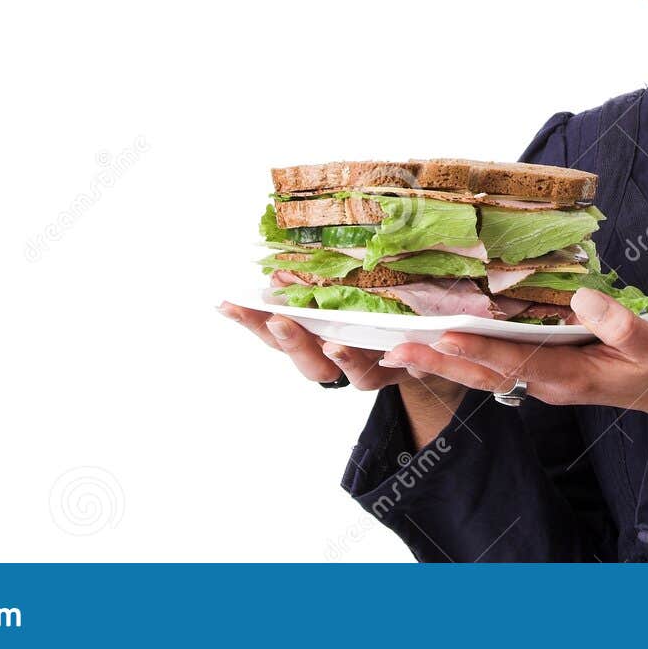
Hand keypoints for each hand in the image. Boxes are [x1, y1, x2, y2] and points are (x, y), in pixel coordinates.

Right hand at [215, 301, 407, 391]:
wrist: (421, 343)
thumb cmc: (367, 309)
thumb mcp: (338, 291)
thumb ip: (309, 286)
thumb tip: (277, 274)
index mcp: (315, 338)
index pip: (275, 333)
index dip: (250, 321)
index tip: (226, 304)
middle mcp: (338, 359)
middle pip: (308, 362)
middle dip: (293, 341)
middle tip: (279, 320)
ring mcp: (371, 368)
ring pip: (354, 374)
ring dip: (343, 358)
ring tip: (335, 344)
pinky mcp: (405, 369)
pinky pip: (402, 370)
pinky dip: (401, 361)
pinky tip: (398, 352)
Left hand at [381, 288, 647, 433]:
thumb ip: (619, 323)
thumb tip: (580, 298)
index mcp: (569, 377)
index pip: (515, 362)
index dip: (479, 349)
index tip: (443, 335)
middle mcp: (547, 382)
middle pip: (484, 373)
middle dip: (440, 360)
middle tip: (395, 348)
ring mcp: (543, 378)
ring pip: (485, 372)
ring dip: (444, 360)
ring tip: (401, 348)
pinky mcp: (544, 369)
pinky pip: (497, 364)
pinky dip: (466, 354)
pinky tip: (442, 341)